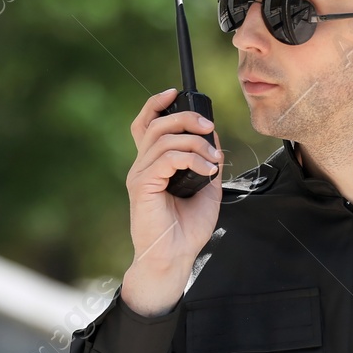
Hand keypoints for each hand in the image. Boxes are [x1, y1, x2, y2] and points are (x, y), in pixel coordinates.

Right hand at [121, 87, 223, 316]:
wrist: (174, 259)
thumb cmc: (186, 230)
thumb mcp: (205, 187)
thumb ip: (206, 160)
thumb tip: (212, 135)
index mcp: (153, 165)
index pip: (146, 124)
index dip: (156, 104)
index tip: (176, 92)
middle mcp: (142, 167)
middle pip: (156, 124)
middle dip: (186, 117)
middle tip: (209, 129)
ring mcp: (140, 176)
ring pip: (163, 137)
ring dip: (195, 142)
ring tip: (213, 160)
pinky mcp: (142, 186)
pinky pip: (166, 157)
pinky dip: (192, 158)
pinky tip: (206, 171)